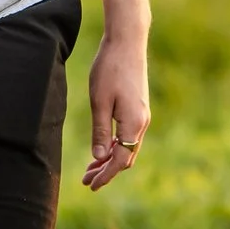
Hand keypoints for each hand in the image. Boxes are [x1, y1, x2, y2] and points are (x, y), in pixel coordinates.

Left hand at [81, 30, 150, 190]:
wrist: (127, 43)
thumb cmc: (110, 69)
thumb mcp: (100, 101)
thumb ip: (100, 130)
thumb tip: (99, 156)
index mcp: (133, 124)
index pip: (120, 160)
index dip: (106, 175)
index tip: (91, 185)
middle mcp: (142, 123)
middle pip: (126, 157)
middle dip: (107, 171)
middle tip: (87, 181)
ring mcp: (142, 116)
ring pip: (127, 147)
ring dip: (110, 159)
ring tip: (91, 169)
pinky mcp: (138, 108)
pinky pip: (128, 136)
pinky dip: (115, 146)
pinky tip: (102, 148)